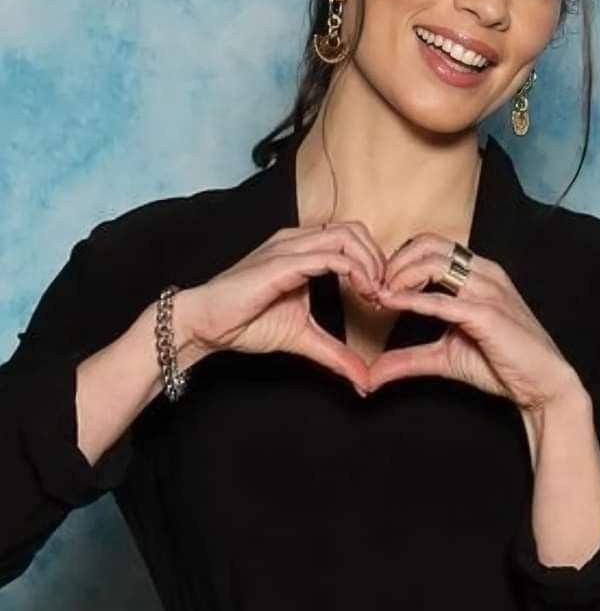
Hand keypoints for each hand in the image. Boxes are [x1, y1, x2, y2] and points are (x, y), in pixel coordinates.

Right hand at [186, 221, 386, 393]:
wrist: (205, 324)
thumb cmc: (245, 322)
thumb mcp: (304, 338)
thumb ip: (335, 353)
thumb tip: (364, 381)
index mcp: (303, 249)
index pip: (351, 237)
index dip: (374, 262)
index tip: (381, 296)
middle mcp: (298, 241)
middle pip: (355, 229)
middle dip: (378, 259)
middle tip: (383, 293)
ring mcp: (289, 247)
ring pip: (346, 236)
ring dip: (370, 263)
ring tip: (373, 293)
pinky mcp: (282, 263)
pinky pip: (328, 256)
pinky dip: (353, 271)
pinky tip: (360, 292)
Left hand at [368, 232, 579, 409]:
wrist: (542, 385)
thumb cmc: (501, 364)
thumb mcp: (444, 357)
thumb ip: (407, 358)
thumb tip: (371, 373)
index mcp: (478, 273)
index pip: (431, 246)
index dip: (399, 260)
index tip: (378, 284)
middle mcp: (484, 273)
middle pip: (428, 245)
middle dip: (395, 263)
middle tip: (375, 288)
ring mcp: (488, 290)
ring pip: (434, 262)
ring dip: (400, 276)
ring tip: (382, 296)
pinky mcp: (487, 314)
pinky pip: (443, 300)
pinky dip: (412, 301)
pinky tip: (392, 305)